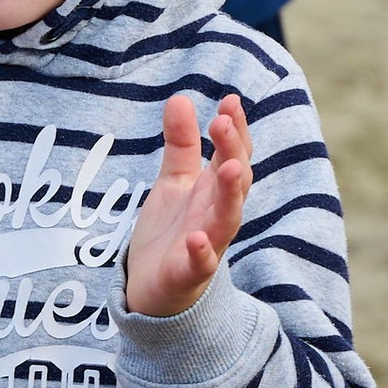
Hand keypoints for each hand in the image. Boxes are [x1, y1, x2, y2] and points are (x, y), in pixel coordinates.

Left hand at [125, 93, 250, 317]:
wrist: (153, 290)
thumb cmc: (171, 232)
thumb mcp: (174, 182)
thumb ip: (181, 144)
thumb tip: (180, 98)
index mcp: (214, 191)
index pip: (233, 155)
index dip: (235, 130)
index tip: (230, 101)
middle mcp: (216, 215)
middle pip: (235, 181)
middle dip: (233, 151)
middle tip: (223, 121)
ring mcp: (207, 245)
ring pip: (227, 219)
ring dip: (230, 194)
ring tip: (228, 167)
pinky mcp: (189, 274)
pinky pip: (200, 264)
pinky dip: (202, 253)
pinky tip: (196, 239)